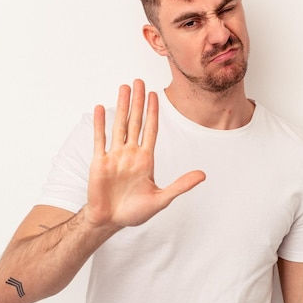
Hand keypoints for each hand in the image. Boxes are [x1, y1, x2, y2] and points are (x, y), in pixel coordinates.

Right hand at [85, 79, 205, 228]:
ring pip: (119, 125)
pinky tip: (100, 109)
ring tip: (123, 88)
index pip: (151, 129)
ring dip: (121, 106)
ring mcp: (114, 156)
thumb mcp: (161, 199)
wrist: (110, 221)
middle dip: (138, 101)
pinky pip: (99, 139)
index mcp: (146, 159)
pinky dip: (99, 124)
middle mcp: (130, 153)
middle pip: (135, 121)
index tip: (155, 94)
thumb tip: (203, 175)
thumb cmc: (134, 212)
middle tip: (139, 81)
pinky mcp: (99, 162)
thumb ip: (181, 185)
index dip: (153, 112)